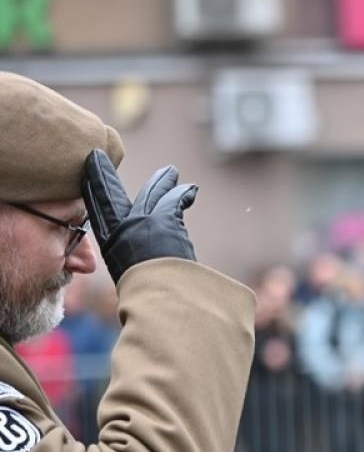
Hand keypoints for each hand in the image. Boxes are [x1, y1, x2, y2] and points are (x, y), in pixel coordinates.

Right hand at [82, 151, 197, 283]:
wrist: (160, 294)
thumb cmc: (147, 294)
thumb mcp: (133, 281)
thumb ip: (136, 270)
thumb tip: (143, 289)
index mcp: (109, 245)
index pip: (97, 213)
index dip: (91, 192)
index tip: (84, 177)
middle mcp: (122, 229)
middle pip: (113, 197)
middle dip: (103, 176)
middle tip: (98, 157)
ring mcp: (142, 221)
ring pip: (152, 195)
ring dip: (161, 182)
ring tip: (170, 172)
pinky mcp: (165, 219)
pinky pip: (174, 201)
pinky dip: (182, 194)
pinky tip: (191, 189)